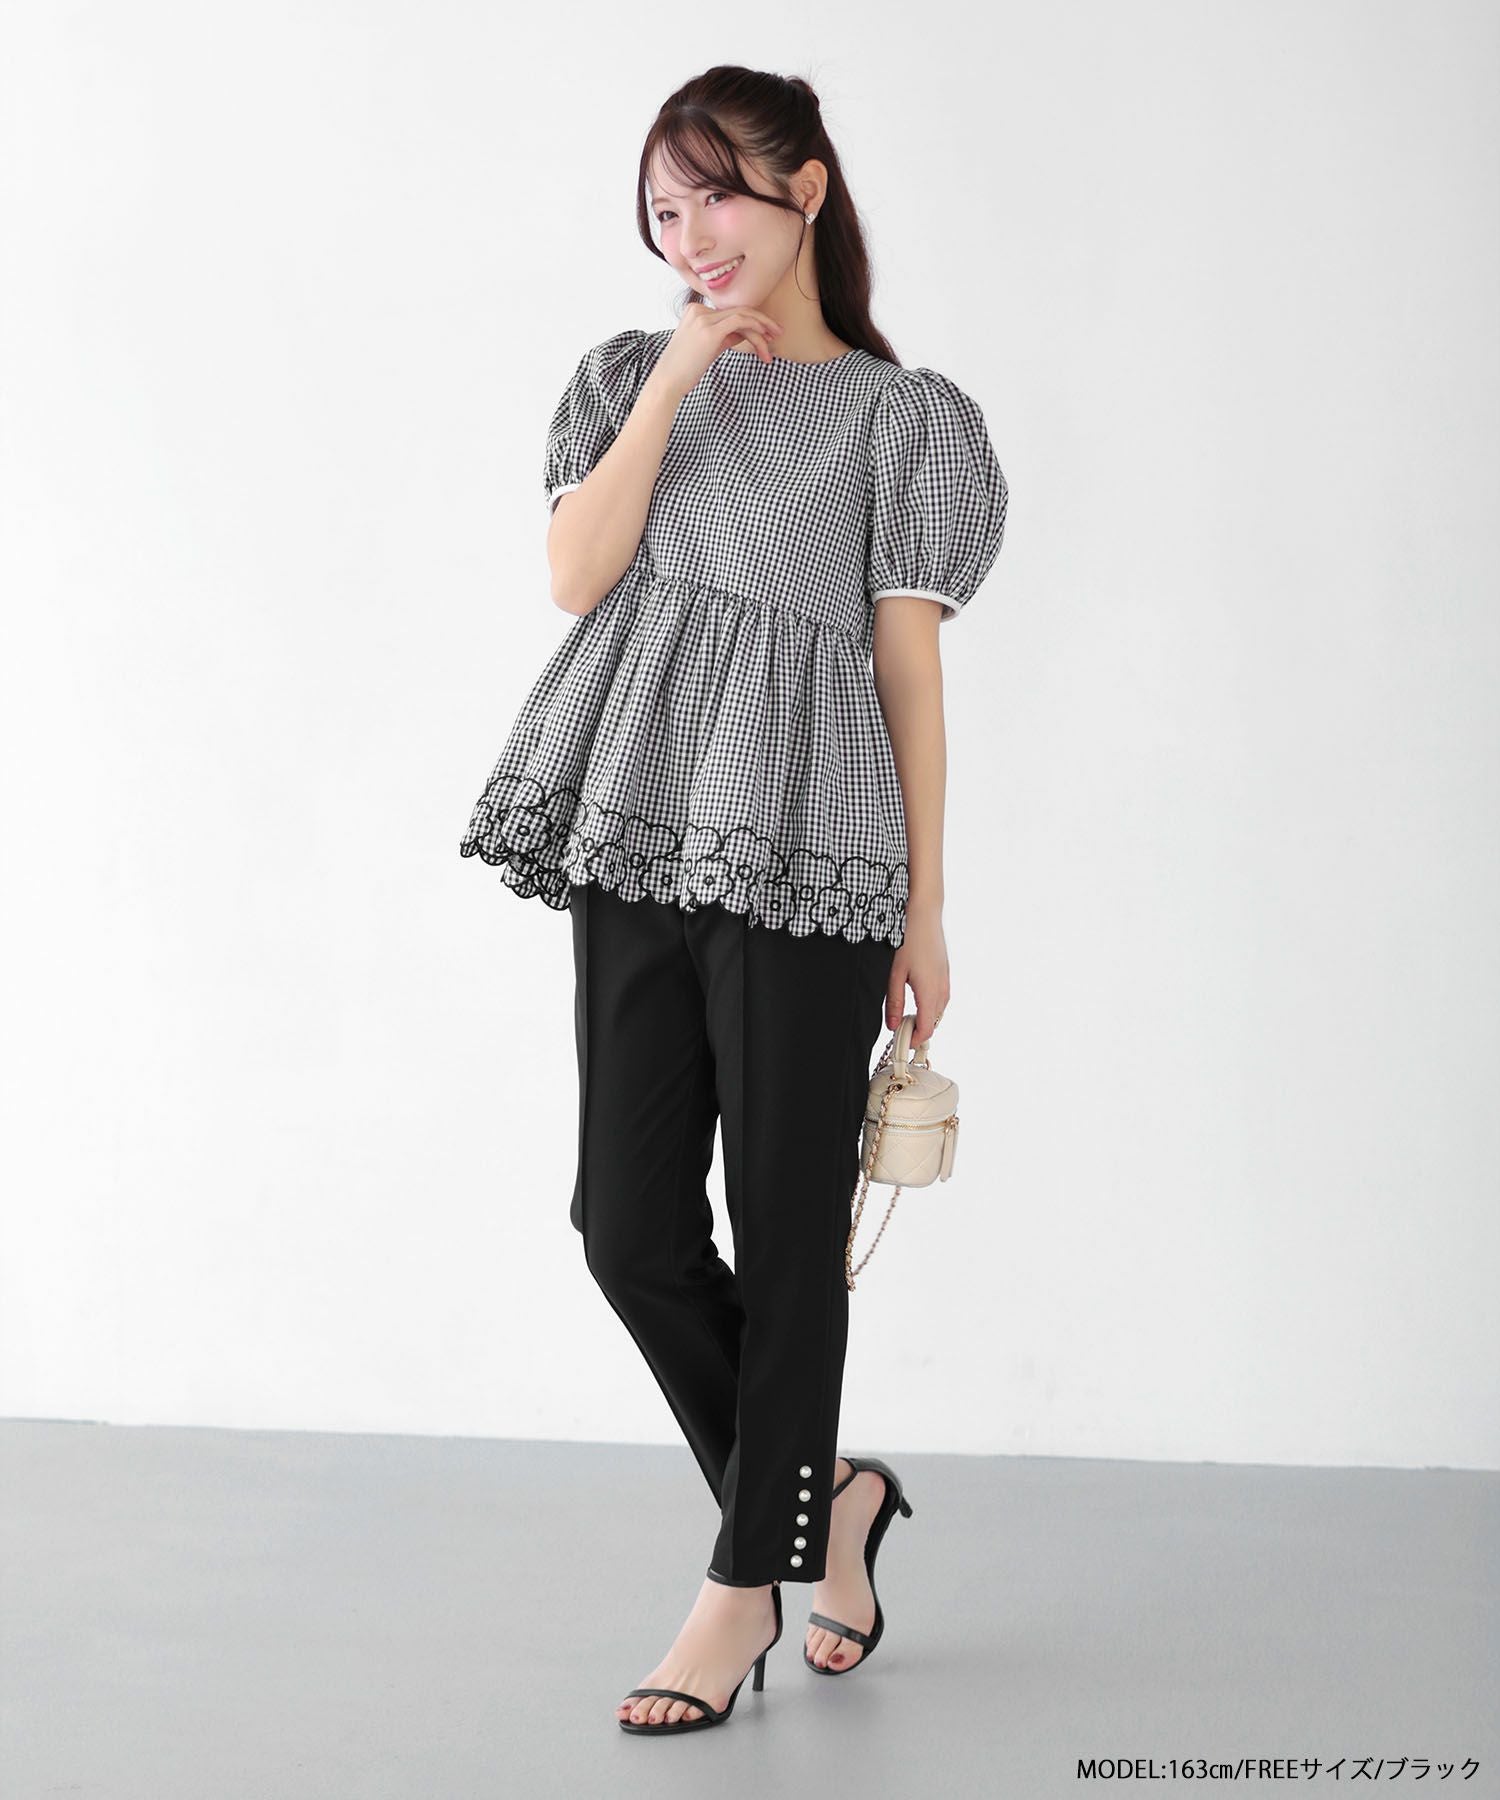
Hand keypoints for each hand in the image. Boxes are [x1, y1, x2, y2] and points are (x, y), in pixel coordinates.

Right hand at [650, 306, 783, 401]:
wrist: (667, 382)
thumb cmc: (684, 370)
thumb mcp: (706, 348)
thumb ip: (724, 336)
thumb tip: (744, 334)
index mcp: (695, 311)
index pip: (730, 312)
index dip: (751, 321)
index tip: (765, 334)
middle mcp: (698, 310)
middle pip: (738, 310)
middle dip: (762, 320)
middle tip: (778, 332)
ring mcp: (703, 318)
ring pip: (742, 315)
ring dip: (762, 328)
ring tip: (774, 342)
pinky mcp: (710, 331)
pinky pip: (740, 323)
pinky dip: (756, 331)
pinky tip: (764, 343)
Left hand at [885, 903, 948, 1048]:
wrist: (924, 913)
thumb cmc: (908, 938)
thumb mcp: (894, 973)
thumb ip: (895, 1002)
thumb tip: (893, 1026)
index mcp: (930, 991)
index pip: (927, 1028)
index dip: (914, 1040)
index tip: (901, 1042)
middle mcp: (942, 988)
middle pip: (934, 1022)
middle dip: (918, 1030)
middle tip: (898, 1030)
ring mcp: (946, 980)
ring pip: (938, 1011)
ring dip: (925, 1018)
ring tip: (905, 1016)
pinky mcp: (945, 973)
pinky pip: (941, 998)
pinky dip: (930, 1006)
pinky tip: (916, 999)